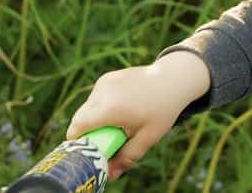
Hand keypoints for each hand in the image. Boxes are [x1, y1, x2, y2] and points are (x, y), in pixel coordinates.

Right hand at [66, 51, 210, 178]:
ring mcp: (104, 82)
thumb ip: (127, 156)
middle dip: (87, 131)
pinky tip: (119, 109)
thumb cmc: (163, 109)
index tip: (87, 149)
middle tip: (105, 139)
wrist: (173, 79)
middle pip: (80, 118)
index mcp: (110, 108)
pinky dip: (100, 106)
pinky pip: (95, 97)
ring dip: (93, 118)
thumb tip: (111, 174)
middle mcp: (103, 92)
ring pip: (86, 107)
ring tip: (115, 123)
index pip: (78, 126)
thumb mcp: (148, 136)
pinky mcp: (107, 77)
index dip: (77, 140)